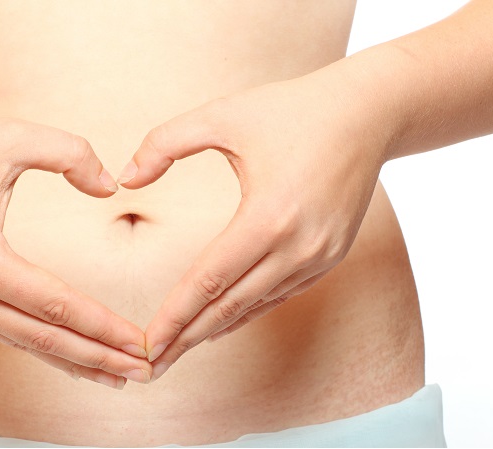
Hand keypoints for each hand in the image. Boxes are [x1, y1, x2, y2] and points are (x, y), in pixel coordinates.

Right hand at [0, 115, 151, 387]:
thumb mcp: (11, 137)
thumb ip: (70, 155)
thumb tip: (111, 187)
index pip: (57, 305)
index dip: (103, 327)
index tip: (142, 343)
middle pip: (46, 338)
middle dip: (99, 358)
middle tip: (147, 372)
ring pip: (27, 343)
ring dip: (76, 361)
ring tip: (120, 377)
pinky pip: (8, 332)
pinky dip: (46, 347)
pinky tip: (74, 355)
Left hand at [118, 76, 388, 379]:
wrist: (368, 113)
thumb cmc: (290, 109)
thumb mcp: (221, 115)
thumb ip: (163, 143)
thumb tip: (124, 179)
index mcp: (268, 216)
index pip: (208, 281)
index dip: (173, 317)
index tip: (144, 346)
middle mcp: (298, 247)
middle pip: (228, 307)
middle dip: (185, 339)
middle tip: (148, 369)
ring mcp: (318, 258)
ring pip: (253, 307)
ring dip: (212, 332)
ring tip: (175, 353)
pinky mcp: (329, 258)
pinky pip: (277, 296)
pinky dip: (244, 313)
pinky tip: (217, 325)